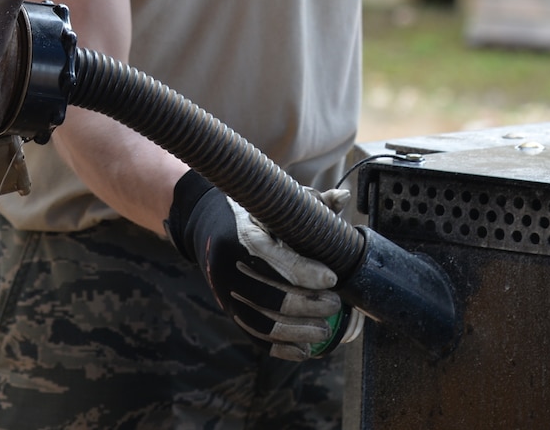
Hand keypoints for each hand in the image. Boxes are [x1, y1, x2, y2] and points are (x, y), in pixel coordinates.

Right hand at [166, 171, 362, 360]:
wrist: (206, 224)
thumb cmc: (251, 212)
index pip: (278, 260)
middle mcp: (231, 267)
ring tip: (325, 330)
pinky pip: (254, 335)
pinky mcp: (228, 310)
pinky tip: (304, 352)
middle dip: (309, 305)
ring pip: (264, 323)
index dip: (307, 274)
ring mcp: (226, 293)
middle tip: (335, 304)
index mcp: (244, 236)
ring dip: (298, 332)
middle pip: (273, 296)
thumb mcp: (275, 204)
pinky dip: (280, 348)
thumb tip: (344, 197)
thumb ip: (310, 203)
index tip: (332, 279)